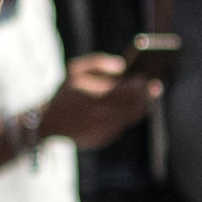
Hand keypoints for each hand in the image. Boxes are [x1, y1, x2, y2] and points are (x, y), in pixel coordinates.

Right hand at [36, 51, 157, 151]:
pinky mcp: (104, 139)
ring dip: (140, 106)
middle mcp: (104, 115)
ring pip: (132, 117)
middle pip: (137, 105)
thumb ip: (99, 62)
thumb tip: (122, 65)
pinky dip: (125, 116)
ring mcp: (105, 130)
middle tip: (154, 86)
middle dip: (147, 95)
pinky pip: (121, 126)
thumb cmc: (63, 94)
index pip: (132, 90)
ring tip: (143, 96)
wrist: (48, 124)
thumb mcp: (75, 70)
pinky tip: (125, 107)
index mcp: (99, 97)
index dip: (142, 83)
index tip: (145, 76)